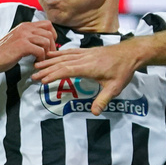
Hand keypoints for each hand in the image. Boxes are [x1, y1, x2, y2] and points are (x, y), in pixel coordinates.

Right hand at [0, 20, 57, 72]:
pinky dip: (41, 58)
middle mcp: (25, 28)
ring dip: (47, 53)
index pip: (47, 24)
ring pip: (46, 41)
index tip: (49, 46)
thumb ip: (29, 37)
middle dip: (52, 46)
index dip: (52, 35)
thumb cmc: (3, 52)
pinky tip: (35, 62)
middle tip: (47, 55)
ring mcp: (24, 36)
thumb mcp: (18, 39)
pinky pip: (40, 50)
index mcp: (25, 26)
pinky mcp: (22, 46)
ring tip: (41, 59)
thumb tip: (44, 41)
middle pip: (49, 32)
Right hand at [31, 39, 147, 115]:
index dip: (52, 75)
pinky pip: (69, 52)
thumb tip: (94, 113)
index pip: (66, 70)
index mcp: (89, 66)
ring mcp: (86, 53)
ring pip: (64, 56)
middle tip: (33, 75)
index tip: (42, 80)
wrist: (132, 53)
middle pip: (61, 62)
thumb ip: (103, 100)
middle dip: (46, 69)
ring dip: (50, 60)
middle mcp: (85, 58)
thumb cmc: (123, 70)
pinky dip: (59, 53)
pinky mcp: (88, 51)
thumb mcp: (115, 88)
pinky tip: (53, 55)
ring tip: (37, 64)